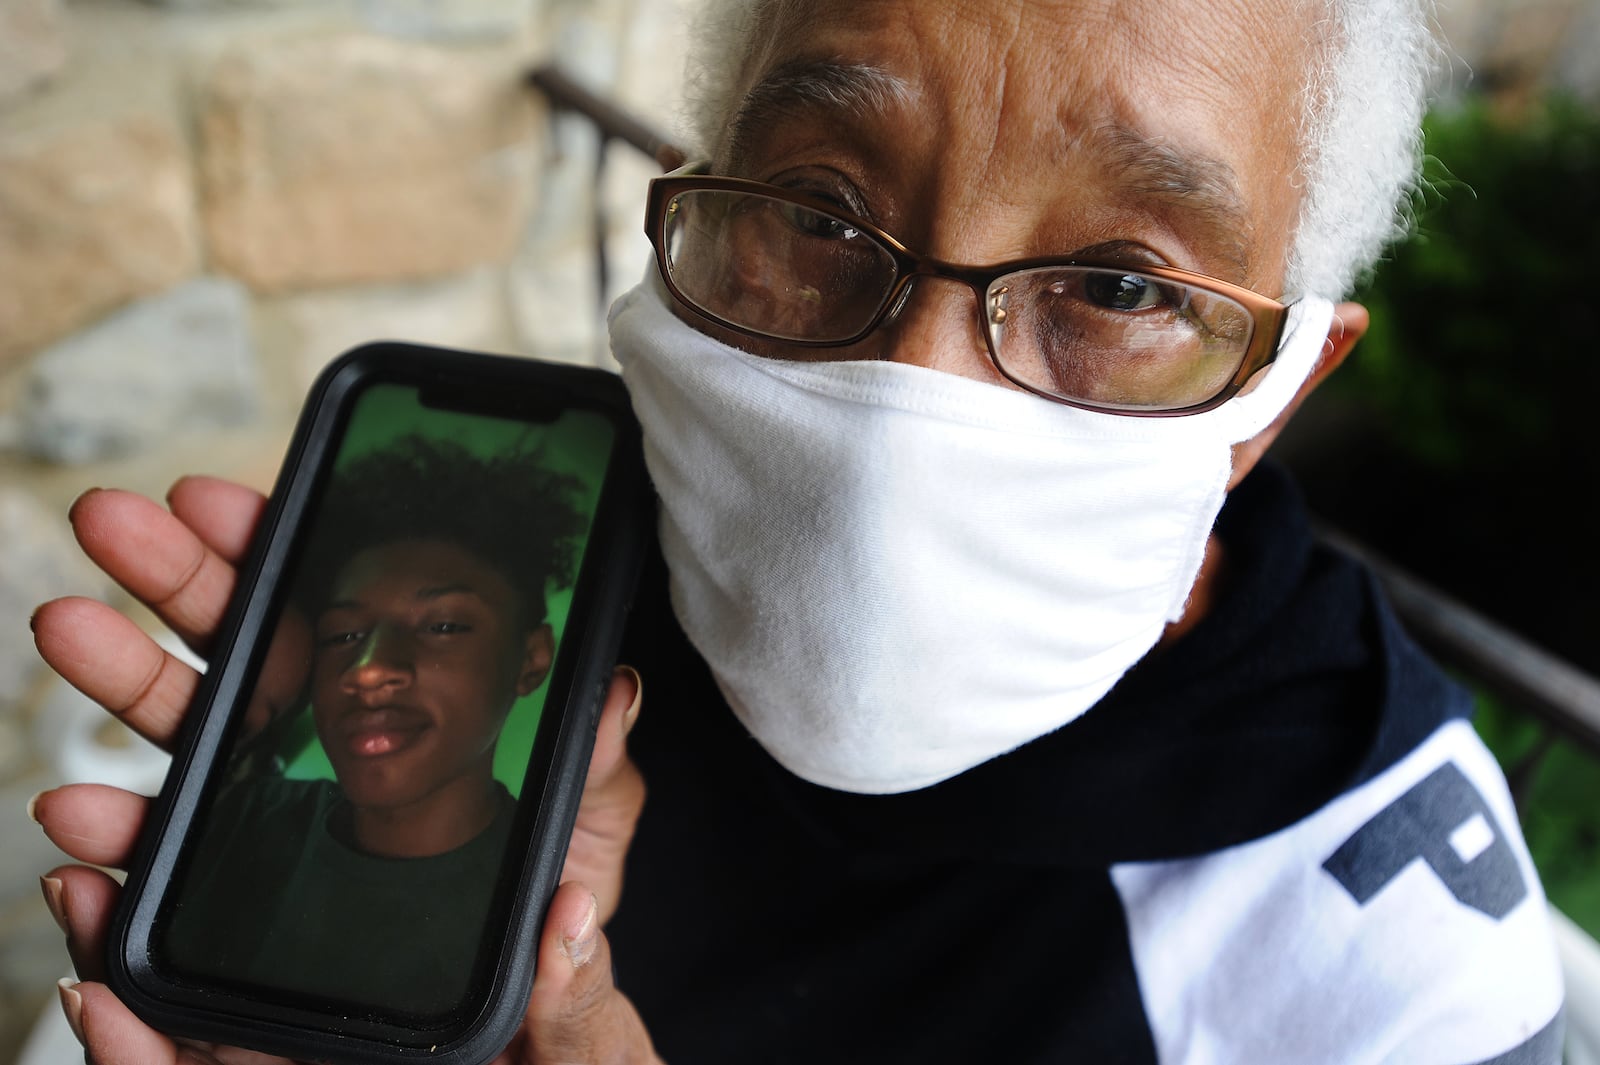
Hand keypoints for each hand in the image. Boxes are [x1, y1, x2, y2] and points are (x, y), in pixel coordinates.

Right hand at [30, 478, 659, 1063]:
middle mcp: (315, 735)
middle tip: (117, 522)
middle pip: (234, 644)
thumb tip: (616, 689)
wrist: (506, 1016)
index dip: (274, 548)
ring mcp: (265, 807)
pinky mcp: (236, 892)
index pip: (325, 606)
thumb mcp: (586, 831)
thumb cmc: (548, 897)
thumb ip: (593, 767)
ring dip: (121, 681)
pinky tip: (85, 834)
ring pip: (178, 735)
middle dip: (172, 577)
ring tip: (75, 631)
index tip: (225, 500)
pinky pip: (163, 870)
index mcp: (389, 697)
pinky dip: (115, 850)